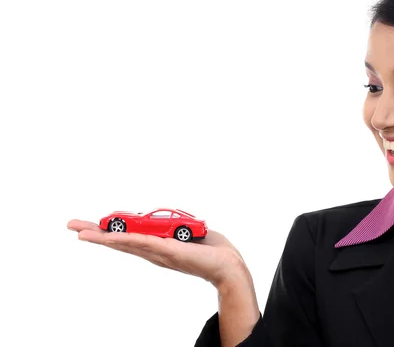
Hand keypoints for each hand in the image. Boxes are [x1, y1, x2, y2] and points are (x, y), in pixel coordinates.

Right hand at [66, 219, 247, 289]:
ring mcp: (159, 252)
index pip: (126, 238)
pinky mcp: (170, 251)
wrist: (227, 264)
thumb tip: (165, 225)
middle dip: (95, 234)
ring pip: (126, 244)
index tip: (88, 226)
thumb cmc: (210, 249)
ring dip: (103, 238)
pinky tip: (111, 238)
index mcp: (155, 246)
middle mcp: (153, 251)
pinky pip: (145, 244)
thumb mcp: (185, 234)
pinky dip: (127, 240)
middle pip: (119, 242)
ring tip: (81, 233)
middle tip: (71, 226)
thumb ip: (172, 230)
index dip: (108, 233)